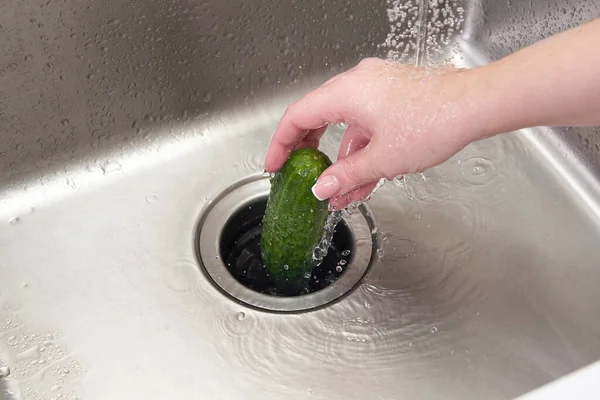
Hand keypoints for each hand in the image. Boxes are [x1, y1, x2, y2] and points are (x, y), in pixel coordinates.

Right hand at [264, 58, 479, 208]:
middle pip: (317, 119)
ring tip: (339, 193)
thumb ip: (345, 175)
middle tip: (298, 174)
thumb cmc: (434, 121)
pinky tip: (363, 179)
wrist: (475, 106)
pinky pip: (366, 125)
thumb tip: (322, 188)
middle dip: (308, 153)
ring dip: (341, 161)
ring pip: (345, 127)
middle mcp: (357, 85)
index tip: (273, 165)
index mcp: (345, 93)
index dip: (280, 145)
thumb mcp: (381, 159)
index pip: (297, 117)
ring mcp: (376, 90)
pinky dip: (361, 151)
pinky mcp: (393, 98)